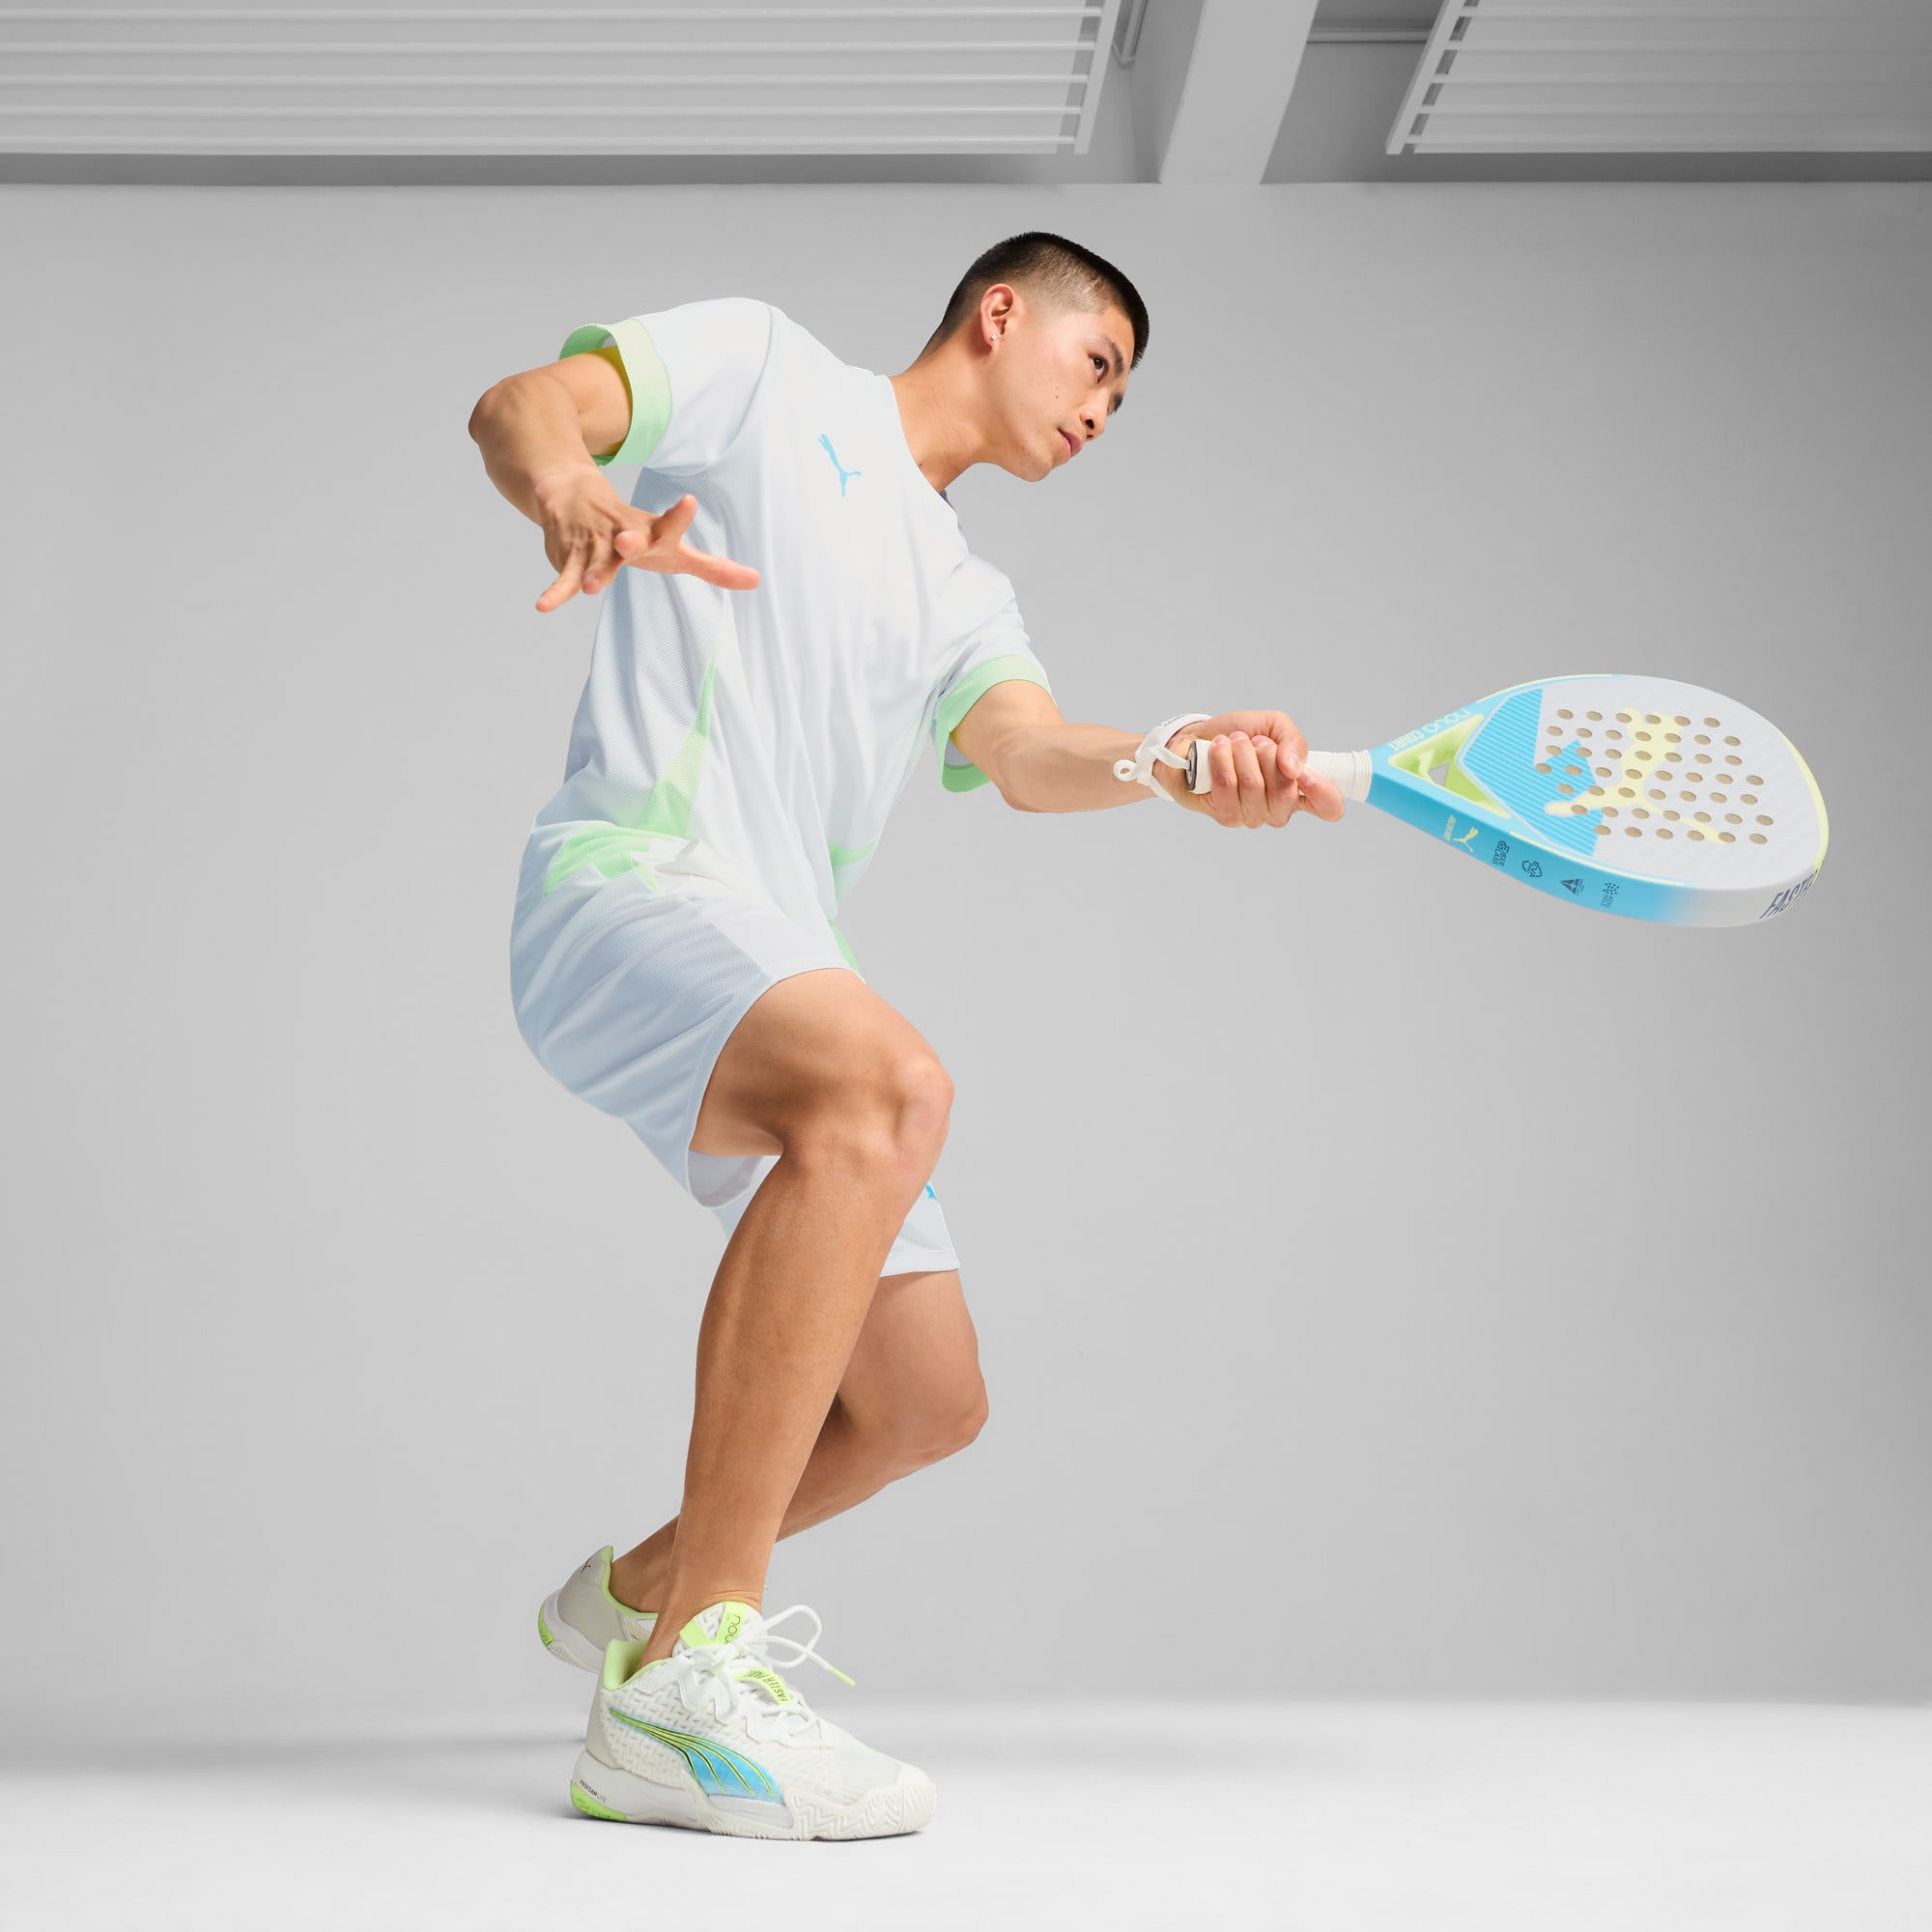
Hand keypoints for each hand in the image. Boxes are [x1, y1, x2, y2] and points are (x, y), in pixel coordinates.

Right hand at [531, 474, 760, 612]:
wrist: (574, 495)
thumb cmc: (635, 530)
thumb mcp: (674, 548)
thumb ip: (713, 567)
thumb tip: (756, 580)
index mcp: (652, 532)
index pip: (668, 525)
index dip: (678, 515)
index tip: (688, 500)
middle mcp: (623, 533)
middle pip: (628, 538)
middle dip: (628, 540)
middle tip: (628, 542)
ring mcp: (595, 544)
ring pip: (595, 560)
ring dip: (593, 572)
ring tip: (592, 590)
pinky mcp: (571, 557)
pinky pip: (563, 578)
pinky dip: (555, 591)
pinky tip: (543, 607)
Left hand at [1155, 710, 1344, 828]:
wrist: (1195, 740)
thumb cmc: (1237, 736)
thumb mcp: (1273, 726)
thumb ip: (1293, 741)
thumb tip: (1294, 767)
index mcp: (1299, 788)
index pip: (1328, 807)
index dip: (1322, 793)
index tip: (1303, 772)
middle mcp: (1278, 809)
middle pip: (1286, 793)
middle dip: (1268, 756)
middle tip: (1256, 742)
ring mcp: (1252, 815)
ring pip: (1255, 786)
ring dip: (1243, 754)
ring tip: (1234, 742)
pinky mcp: (1226, 815)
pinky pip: (1227, 786)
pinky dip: (1222, 759)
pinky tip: (1218, 750)